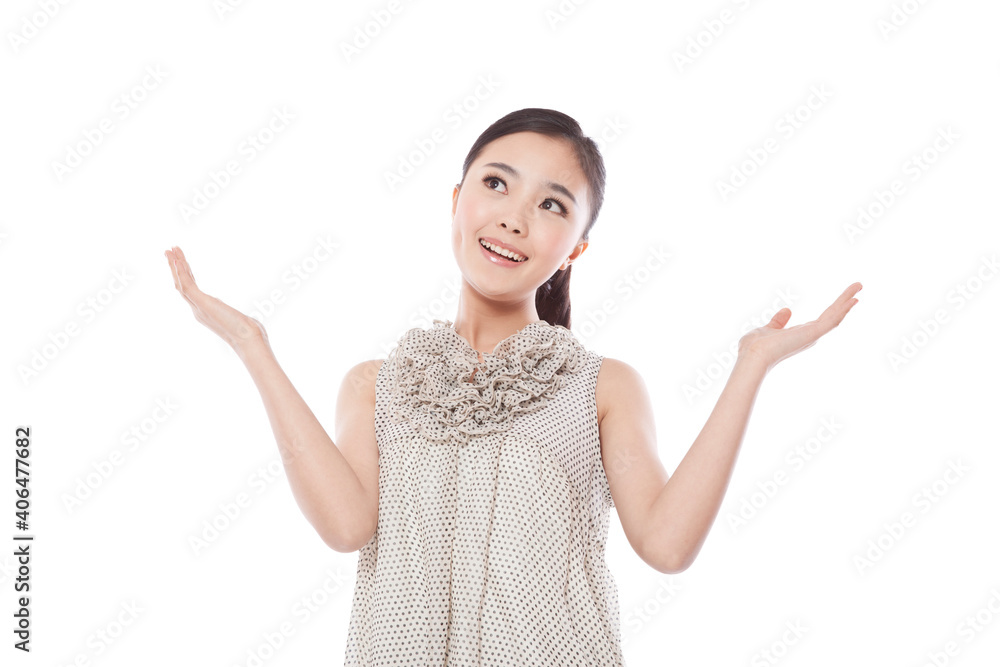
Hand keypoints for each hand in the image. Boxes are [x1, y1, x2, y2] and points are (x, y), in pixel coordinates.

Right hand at [165, 245, 267, 352]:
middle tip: (169, 251)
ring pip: (181, 284)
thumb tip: (248, 320)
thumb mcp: (240, 321)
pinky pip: (188, 286)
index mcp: (205, 312)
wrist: (249, 341)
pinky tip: (178, 261)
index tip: (181, 261)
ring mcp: (199, 308)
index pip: (190, 289)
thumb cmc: (248, 334)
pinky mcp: (203, 304)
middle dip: (175, 267)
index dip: (184, 275)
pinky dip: (182, 273)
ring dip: (175, 266)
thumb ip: (238, 317)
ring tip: (170, 250)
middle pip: (181, 285)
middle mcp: (198, 310)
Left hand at [737, 282, 861, 372]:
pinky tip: (852, 298)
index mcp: (800, 335)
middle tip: (858, 286)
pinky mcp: (812, 334)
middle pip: (832, 315)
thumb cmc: (755, 347)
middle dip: (845, 300)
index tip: (845, 299)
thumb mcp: (768, 329)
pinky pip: (831, 320)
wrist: (753, 356)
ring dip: (847, 299)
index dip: (834, 309)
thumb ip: (779, 322)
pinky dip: (842, 308)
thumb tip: (788, 310)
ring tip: (859, 285)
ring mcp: (812, 335)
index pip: (822, 320)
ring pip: (835, 315)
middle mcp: (809, 336)